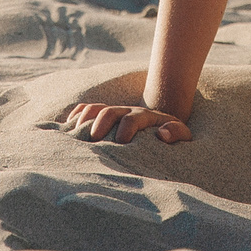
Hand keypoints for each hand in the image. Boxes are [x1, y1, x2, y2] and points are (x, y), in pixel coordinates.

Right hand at [62, 102, 189, 144]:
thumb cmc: (171, 135)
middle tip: (94, 139)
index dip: (127, 127)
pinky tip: (68, 126)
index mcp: (145, 117)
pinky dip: (76, 114)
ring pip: (95, 108)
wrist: (162, 124)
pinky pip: (86, 109)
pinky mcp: (103, 115)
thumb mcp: (182, 135)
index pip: (134, 117)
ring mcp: (114, 112)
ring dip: (85, 119)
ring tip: (76, 135)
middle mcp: (126, 112)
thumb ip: (176, 133)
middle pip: (110, 110)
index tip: (122, 142)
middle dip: (101, 122)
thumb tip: (162, 134)